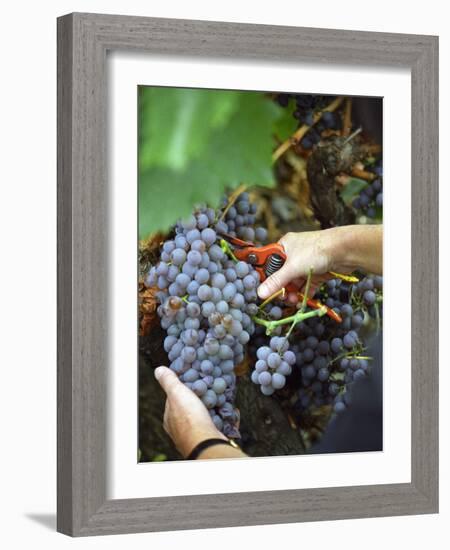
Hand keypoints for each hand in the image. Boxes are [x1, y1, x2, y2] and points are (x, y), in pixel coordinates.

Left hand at [154, 366, 225, 456]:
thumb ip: (169, 381)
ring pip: (207, 417)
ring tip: (222, 396)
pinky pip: (221, 425)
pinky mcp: (212, 438)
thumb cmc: (190, 418)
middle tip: (210, 387)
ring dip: (215, 407)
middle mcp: (182, 429)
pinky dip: (227, 417)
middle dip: (201, 398)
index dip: (182, 388)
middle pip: (191, 408)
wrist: (207, 442)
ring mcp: (197, 434)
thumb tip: (159, 370)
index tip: (192, 380)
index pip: (173, 399)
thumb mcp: (177, 393)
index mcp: (170, 418)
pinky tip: (232, 411)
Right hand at [257, 225, 382, 300]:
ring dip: (292, 293)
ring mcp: (306, 264)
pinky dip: (303, 294)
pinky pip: (306, 286)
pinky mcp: (317, 273)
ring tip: (293, 302)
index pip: (269, 263)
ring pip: (295, 282)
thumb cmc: (317, 250)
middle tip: (281, 298)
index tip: (264, 291)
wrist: (345, 250)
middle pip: (282, 276)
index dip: (266, 277)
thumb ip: (276, 281)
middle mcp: (294, 254)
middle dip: (282, 289)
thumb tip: (260, 293)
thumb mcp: (292, 267)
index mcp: (284, 246)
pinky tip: (301, 302)